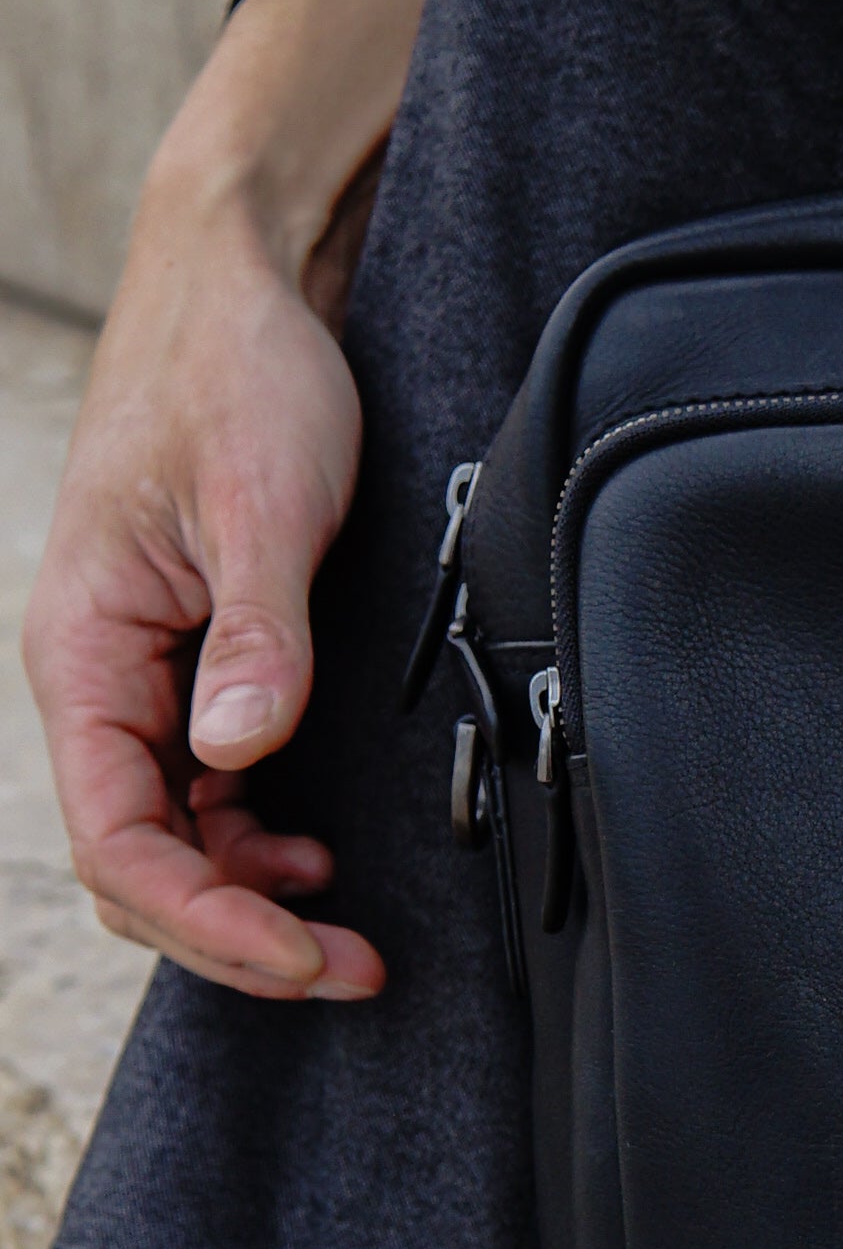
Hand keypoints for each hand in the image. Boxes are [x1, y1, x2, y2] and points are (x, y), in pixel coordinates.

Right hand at [23, 0, 456, 999]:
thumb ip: (255, 636)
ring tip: (344, 930)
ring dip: (246, 894)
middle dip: (233, 932)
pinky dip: (250, 835)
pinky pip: (197, 784)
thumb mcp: (263, 501)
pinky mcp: (185, 656)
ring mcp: (138, 671)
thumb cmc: (240, 370)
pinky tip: (316, 849)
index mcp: (84, 649)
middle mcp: (95, 673)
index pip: (119, 840)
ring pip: (168, 832)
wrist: (240, 279)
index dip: (209, 922)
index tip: (310, 956)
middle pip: (136, 860)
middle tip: (352, 969)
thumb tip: (238, 755)